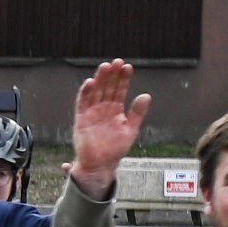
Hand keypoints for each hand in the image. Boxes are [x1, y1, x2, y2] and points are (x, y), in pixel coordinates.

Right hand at [69, 60, 149, 192]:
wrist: (100, 165)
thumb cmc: (115, 149)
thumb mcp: (131, 130)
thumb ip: (138, 113)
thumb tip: (146, 95)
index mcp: (115, 110)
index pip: (120, 90)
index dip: (124, 79)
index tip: (128, 67)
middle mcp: (103, 108)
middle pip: (107, 87)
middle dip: (112, 75)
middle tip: (117, 62)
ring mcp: (92, 112)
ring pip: (96, 91)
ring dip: (100, 79)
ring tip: (105, 66)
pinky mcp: (81, 119)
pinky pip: (82, 103)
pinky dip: (85, 92)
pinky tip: (90, 82)